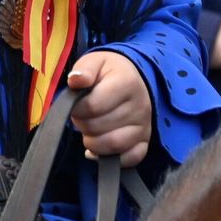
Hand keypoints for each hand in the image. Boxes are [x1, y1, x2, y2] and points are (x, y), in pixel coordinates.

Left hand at [66, 51, 151, 167]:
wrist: (133, 78)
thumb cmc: (108, 72)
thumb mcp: (94, 61)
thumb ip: (83, 69)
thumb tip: (75, 80)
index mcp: (127, 82)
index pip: (93, 106)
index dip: (76, 108)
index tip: (75, 103)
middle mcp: (140, 106)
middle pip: (99, 127)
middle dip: (82, 123)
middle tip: (82, 115)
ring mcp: (145, 126)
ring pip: (112, 145)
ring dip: (92, 142)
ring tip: (89, 129)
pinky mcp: (145, 141)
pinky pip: (129, 158)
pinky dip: (110, 157)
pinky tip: (98, 148)